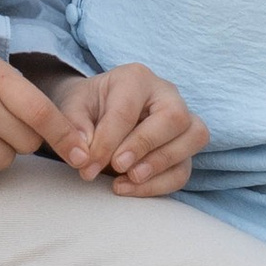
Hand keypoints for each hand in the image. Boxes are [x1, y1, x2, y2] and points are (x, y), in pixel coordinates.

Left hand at [45, 62, 210, 196]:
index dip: (108, 141)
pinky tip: (132, 187)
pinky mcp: (184, 146)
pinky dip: (161, 184)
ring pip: (193, 138)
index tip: (88, 165)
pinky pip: (185, 167)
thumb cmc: (87, 107)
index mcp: (135, 78)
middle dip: (144, 146)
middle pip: (175, 117)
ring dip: (160, 165)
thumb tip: (83, 155)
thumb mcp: (71, 108)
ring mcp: (183, 119)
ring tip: (127, 180)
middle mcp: (166, 94)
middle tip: (117, 166)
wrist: (98, 111)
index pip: (127, 110)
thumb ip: (74, 127)